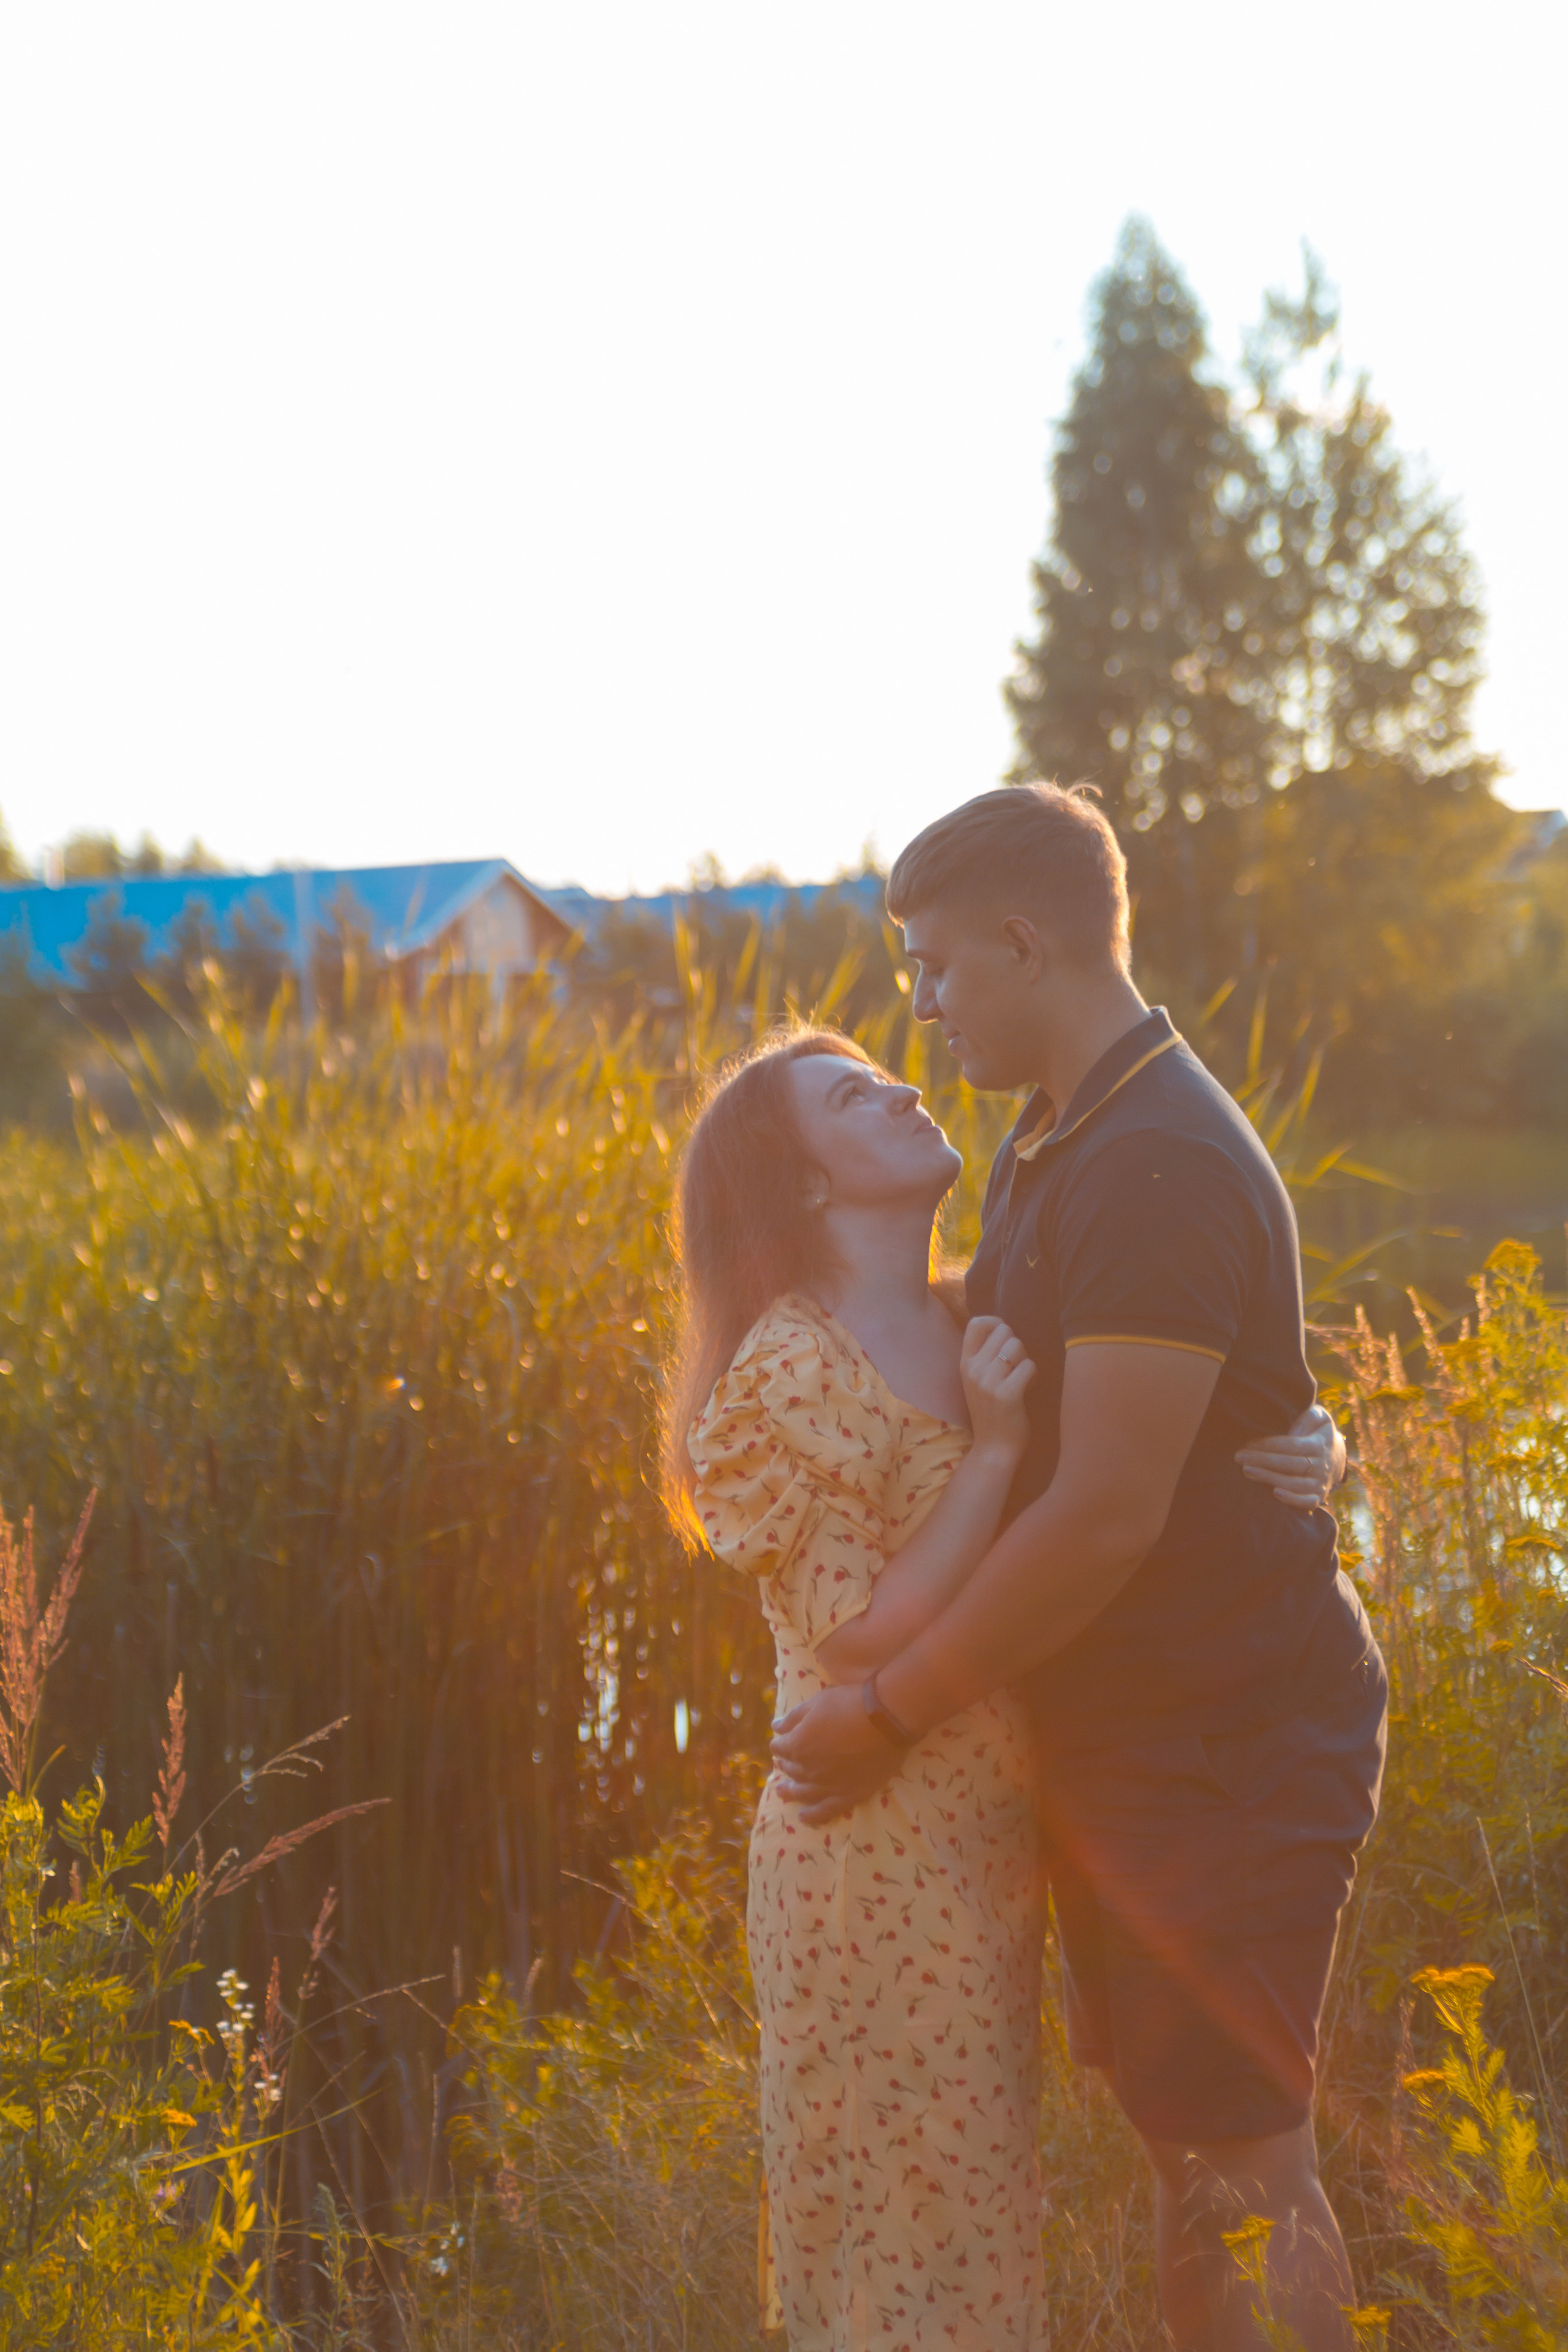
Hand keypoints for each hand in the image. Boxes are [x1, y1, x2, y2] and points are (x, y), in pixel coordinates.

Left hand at [770, 1685, 902, 1823]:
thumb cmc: (850, 1704)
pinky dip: (812, 1816)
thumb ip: (793, 1717)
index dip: (780, 1744)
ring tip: (783, 1792)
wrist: (887, 1721)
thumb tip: (775, 1727)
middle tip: (783, 1764)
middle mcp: (808, 1770)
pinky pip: (825, 1811)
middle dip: (785, 1765)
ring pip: (802, 1792)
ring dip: (790, 1791)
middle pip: (791, 1770)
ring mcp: (828, 1786)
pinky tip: (803, 1817)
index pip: (780, 1748)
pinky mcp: (848, 1796)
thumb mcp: (817, 1702)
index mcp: (798, 1745)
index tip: (782, 1741)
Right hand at [960, 1316, 1034, 1459]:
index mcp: (965, 1364)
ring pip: (1018, 1346)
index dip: (995, 1322)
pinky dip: (1033, 1375)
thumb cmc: (990, 1412)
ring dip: (1025, 1359)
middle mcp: (974, 1370)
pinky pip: (1029, 1366)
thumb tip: (1002, 1328)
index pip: (976, 1323)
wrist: (993, 1448)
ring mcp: (989, 1382)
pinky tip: (1027, 1388)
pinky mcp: (1007, 1394)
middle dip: (1016, 1344)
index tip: (1004, 1337)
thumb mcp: (977, 1381)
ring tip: (1020, 1377)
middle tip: (1015, 1365)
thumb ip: (984, 1356)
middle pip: (1004, 1331)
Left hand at [1236, 1401, 1345, 1507]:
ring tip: (1246, 1472)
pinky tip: (1274, 1494)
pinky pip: (1308, 1502)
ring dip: (1271, 1478)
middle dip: (1263, 1460)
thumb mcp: (1320, 1417)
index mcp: (1319, 1445)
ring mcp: (1321, 1483)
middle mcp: (1321, 1465)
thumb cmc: (1318, 1433)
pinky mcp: (1319, 1497)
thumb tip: (1295, 1432)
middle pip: (1291, 1464)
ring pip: (1296, 1483)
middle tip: (1239, 1457)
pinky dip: (1293, 1500)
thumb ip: (1310, 1416)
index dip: (1270, 1445)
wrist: (1337, 1457)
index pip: (1292, 1445)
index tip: (1249, 1443)